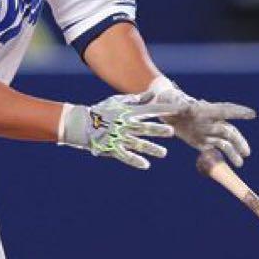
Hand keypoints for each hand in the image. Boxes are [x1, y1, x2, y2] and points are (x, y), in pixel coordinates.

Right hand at [58, 92, 175, 169]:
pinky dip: (134, 160)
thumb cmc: (102, 111)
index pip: (149, 110)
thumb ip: (137, 100)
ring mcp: (118, 137)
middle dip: (157, 129)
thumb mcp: (118, 102)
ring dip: (151, 148)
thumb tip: (153, 94)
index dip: (163, 109)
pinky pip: (124, 155)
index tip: (177, 109)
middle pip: (143, 127)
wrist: (81, 124)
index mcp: (128, 112)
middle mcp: (125, 124)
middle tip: (171, 132)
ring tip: (163, 153)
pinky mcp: (111, 148)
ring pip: (137, 143)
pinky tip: (145, 165)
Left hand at [149, 78, 255, 167]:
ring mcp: (206, 131)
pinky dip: (219, 157)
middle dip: (238, 141)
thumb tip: (185, 107)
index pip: (224, 110)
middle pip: (228, 131)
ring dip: (232, 152)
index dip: (238, 112)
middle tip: (247, 152)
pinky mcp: (200, 141)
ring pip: (223, 142)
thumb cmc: (168, 101)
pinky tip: (226, 166)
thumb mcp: (171, 102)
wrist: (163, 110)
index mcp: (204, 109)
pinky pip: (212, 149)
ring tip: (240, 163)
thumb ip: (179, 105)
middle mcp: (209, 120)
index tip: (252, 114)